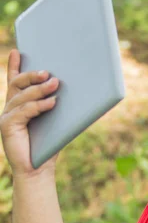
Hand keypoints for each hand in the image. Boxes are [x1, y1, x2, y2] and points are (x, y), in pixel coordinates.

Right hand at [0, 49, 58, 176]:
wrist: (37, 171)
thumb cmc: (47, 148)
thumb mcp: (52, 123)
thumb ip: (53, 107)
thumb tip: (66, 90)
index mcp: (17, 106)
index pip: (14, 82)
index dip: (14, 66)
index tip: (17, 51)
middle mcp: (9, 109)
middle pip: (17, 85)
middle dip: (32, 76)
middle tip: (49, 72)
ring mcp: (6, 117)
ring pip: (22, 97)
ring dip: (40, 90)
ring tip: (55, 84)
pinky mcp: (7, 127)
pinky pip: (24, 111)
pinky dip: (38, 106)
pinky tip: (51, 103)